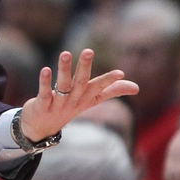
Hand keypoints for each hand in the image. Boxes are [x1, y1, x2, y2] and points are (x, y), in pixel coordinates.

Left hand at [18, 49, 137, 141]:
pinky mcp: (41, 106)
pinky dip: (45, 82)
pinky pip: (44, 93)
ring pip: (63, 86)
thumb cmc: (68, 108)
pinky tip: (45, 69)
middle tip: (88, 51)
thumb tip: (137, 87)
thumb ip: (110, 91)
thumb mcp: (90, 100)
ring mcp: (57, 104)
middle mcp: (73, 101)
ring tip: (65, 53)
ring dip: (64, 70)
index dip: (108, 81)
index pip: (99, 89)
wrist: (42, 128)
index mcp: (86, 98)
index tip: (120, 73)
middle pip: (81, 83)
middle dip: (85, 67)